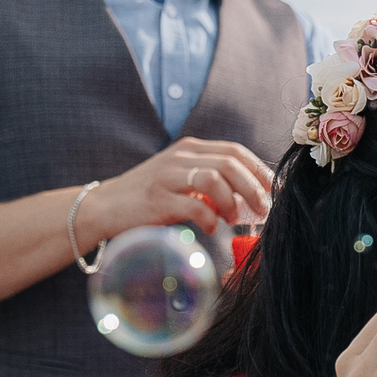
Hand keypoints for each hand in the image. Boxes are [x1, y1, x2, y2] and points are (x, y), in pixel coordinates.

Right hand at [86, 137, 275, 246]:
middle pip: (230, 164)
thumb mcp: (180, 179)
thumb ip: (209, 181)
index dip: (259, 171)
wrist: (104, 207)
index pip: (235, 151)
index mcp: (190, 148)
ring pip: (215, 179)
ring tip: (234, 220)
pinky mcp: (158, 199)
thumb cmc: (148, 198)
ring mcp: (167, 176)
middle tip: (263, 211)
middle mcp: (180, 156)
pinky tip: (211, 228)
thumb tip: (249, 197)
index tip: (272, 192)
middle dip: (254, 188)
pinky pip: (195, 205)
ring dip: (233, 203)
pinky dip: (210, 219)